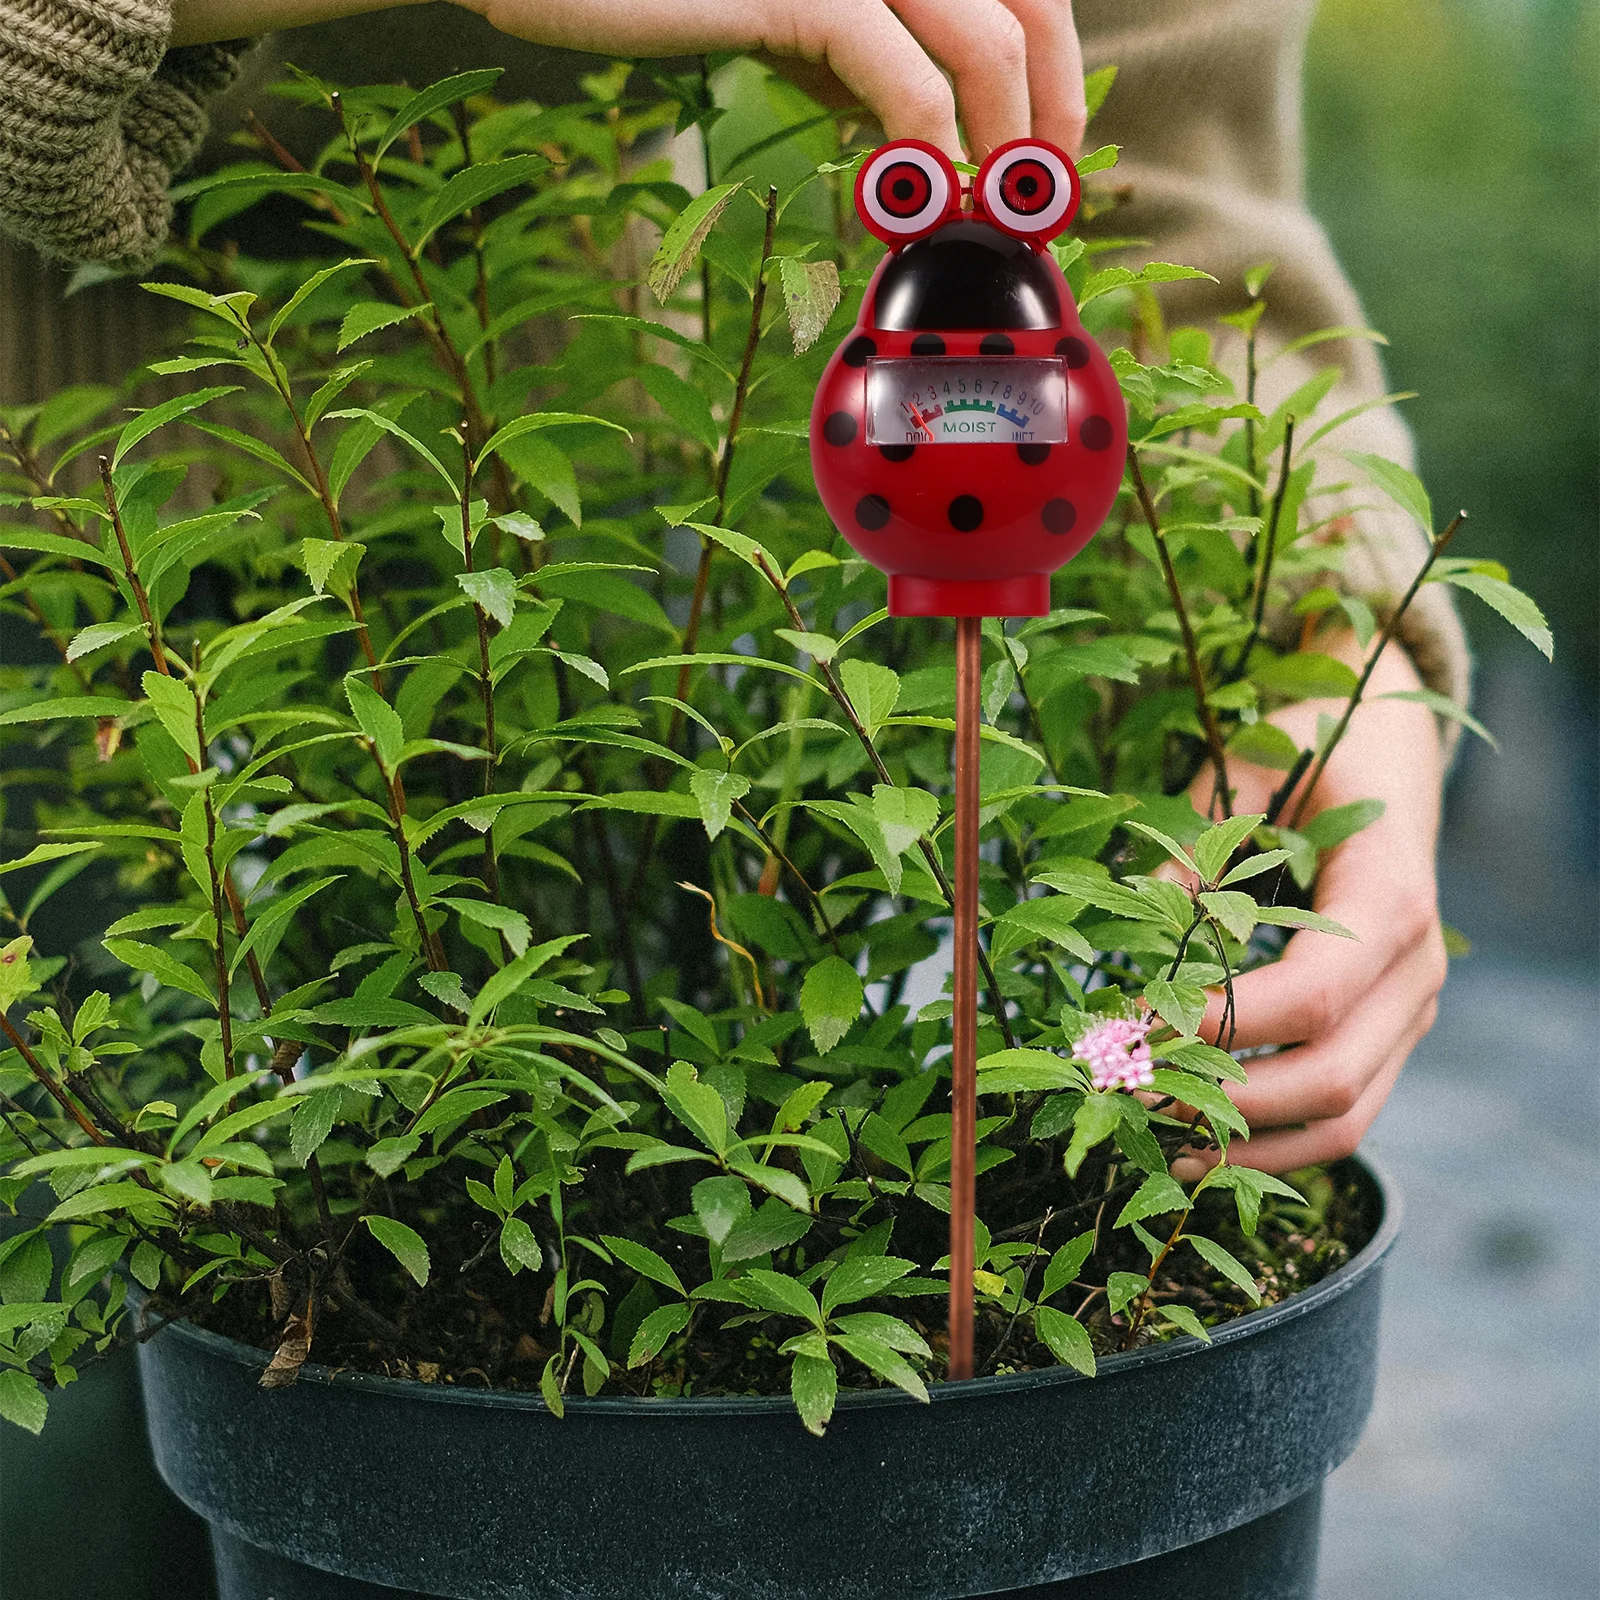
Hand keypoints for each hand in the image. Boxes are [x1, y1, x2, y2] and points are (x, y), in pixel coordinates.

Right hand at [171, 0, 1086, 160]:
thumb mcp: (776, 14)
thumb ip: (852, 51)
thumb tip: (909, 127)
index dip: (1054, 77)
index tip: (1040, 162)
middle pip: (1034, 6)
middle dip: (1051, 117)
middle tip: (1035, 204)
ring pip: (988, 43)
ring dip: (1002, 150)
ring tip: (980, 220)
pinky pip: (901, 80)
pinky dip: (924, 155)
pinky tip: (911, 204)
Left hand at [1175, 631, 1447, 1176]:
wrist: (1389, 749)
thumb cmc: (1317, 747)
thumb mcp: (1252, 771)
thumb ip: (1199, 846)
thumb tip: (1143, 923)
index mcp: (1392, 896)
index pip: (1313, 993)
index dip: (1224, 1023)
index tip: (1139, 1022)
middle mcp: (1418, 969)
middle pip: (1331, 1075)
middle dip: (1223, 1097)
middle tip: (1128, 1088)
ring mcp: (1412, 1011)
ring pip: (1345, 1117)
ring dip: (1249, 1142)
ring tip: (1156, 1140)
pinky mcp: (1390, 1034)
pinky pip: (1345, 1112)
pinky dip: (1276, 1141)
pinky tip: (1201, 1140)